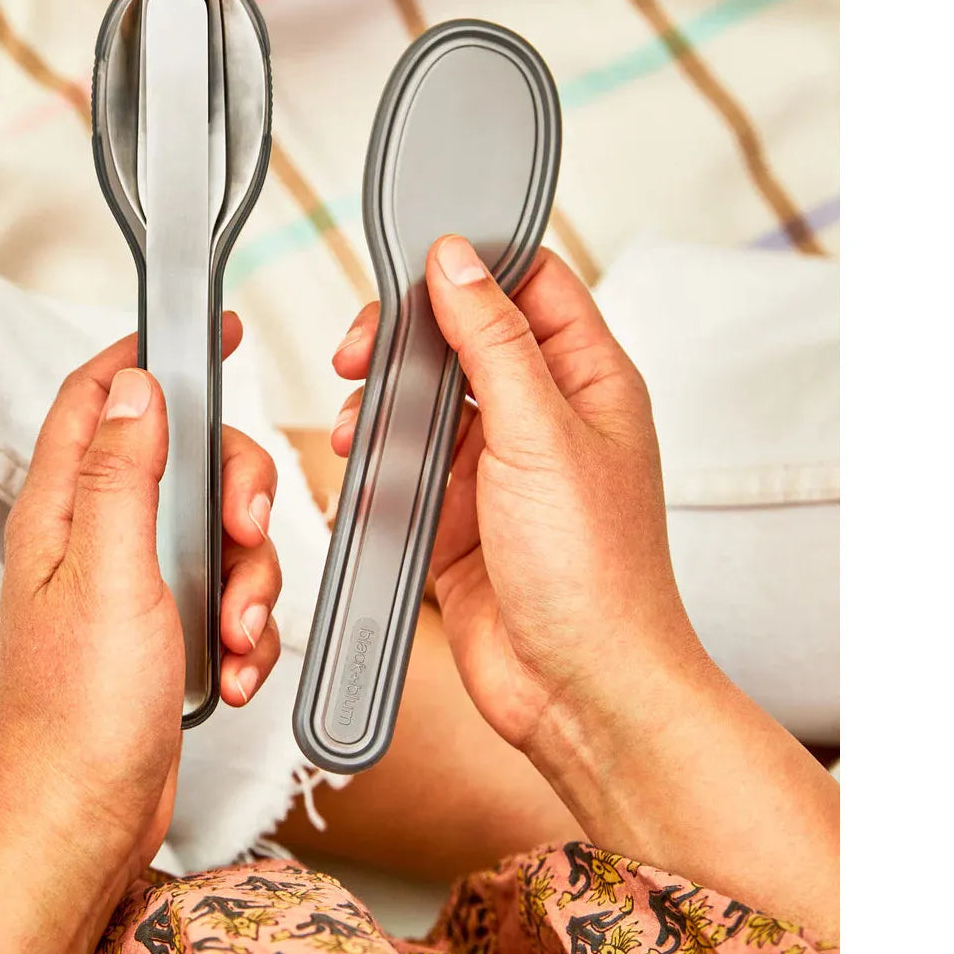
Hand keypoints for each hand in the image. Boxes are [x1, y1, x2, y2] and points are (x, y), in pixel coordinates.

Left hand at [0, 318, 282, 880]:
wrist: (86, 819)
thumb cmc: (78, 714)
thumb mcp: (110, 576)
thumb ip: (124, 474)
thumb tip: (139, 385)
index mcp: (63, 509)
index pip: (99, 396)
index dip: (150, 353)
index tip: (209, 331)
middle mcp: (97, 535)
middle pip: (185, 460)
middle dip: (234, 491)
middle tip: (243, 529)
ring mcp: (135, 581)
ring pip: (220, 531)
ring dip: (248, 579)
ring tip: (235, 637)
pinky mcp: (167, 625)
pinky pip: (229, 594)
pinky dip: (244, 627)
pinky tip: (230, 668)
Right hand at [331, 236, 701, 757]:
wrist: (579, 689)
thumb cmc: (596, 575)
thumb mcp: (540, 436)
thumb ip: (494, 342)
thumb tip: (457, 265)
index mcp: (587, 379)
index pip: (530, 284)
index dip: (472, 267)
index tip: (412, 272)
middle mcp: (544, 415)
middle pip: (464, 337)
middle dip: (405, 339)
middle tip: (360, 351)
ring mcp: (500, 465)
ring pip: (427, 401)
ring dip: (384, 405)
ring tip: (356, 424)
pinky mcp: (461, 512)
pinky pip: (408, 463)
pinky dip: (378, 463)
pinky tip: (362, 472)